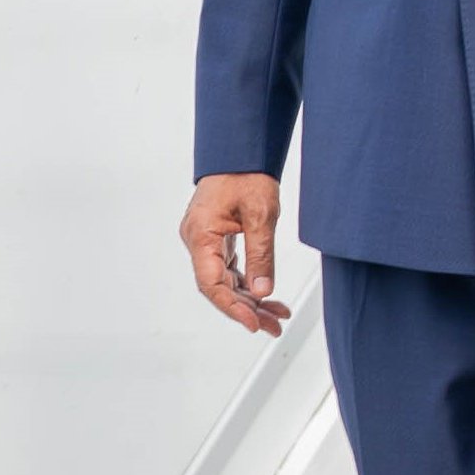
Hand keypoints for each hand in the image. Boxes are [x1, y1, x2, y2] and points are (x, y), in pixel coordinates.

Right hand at [181, 172, 291, 335]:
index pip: (212, 284)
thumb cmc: (247, 173)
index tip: (254, 323)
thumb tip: (263, 291)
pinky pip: (229, 268)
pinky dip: (248, 282)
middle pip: (218, 287)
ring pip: (225, 280)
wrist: (241, 149)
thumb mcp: (261, 215)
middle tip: (273, 325)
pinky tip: (266, 295)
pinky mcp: (215, 238)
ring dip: (250, 299)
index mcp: (200, 235)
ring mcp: (205, 240)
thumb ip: (261, 256)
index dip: (233, 307)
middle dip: (246, 309)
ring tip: (276, 315)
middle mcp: (197, 240)